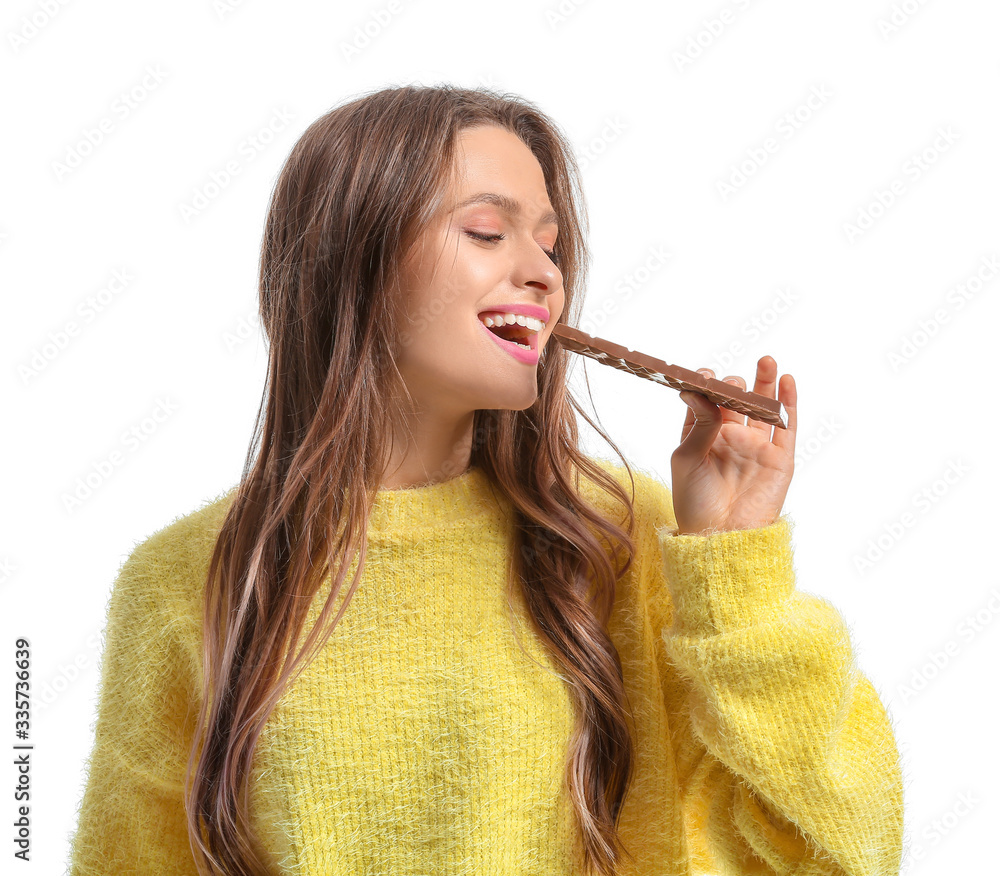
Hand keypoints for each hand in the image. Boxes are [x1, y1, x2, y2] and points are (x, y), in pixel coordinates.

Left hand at [670, 356, 796, 534]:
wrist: (720, 537)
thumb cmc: (694, 502)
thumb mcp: (687, 459)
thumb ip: (698, 425)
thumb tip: (696, 391)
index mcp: (703, 437)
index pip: (706, 402)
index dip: (706, 386)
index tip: (703, 374)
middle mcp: (730, 438)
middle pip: (736, 400)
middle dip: (734, 385)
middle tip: (730, 381)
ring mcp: (756, 447)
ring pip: (763, 407)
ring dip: (764, 382)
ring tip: (765, 359)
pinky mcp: (779, 459)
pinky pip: (786, 426)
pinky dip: (788, 402)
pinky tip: (787, 380)